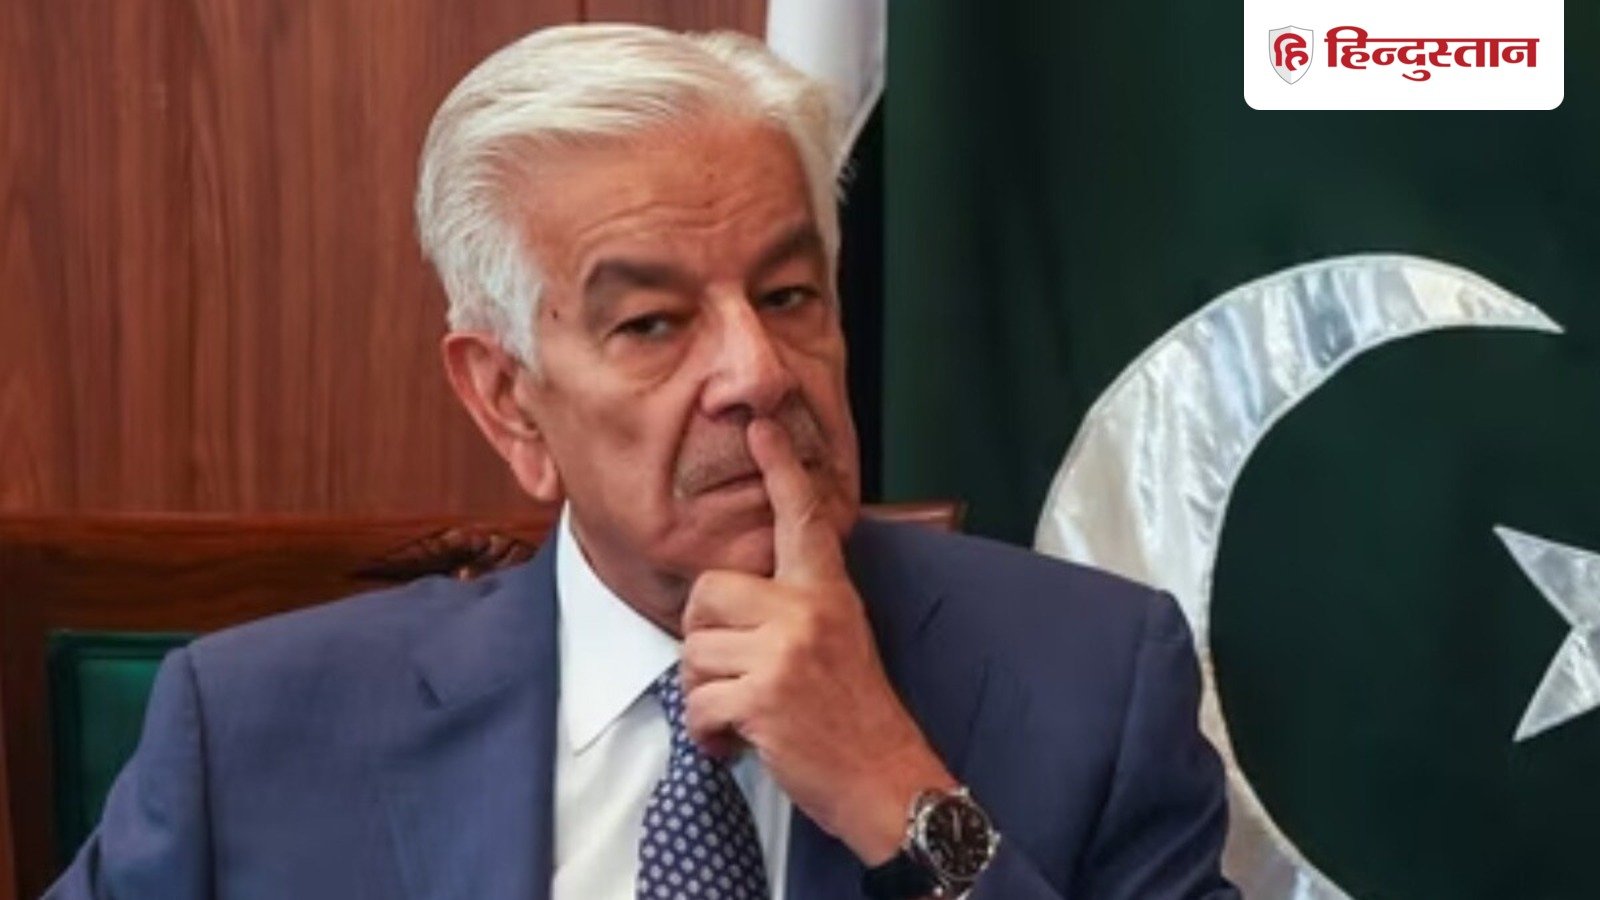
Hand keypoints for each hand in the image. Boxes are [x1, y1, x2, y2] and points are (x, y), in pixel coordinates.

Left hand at [680, 418, 955, 864]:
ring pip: (694, 654)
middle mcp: (807, 611)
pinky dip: (709, 736)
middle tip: (736, 675)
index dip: (780, 469)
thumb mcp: (842, 639)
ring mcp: (785, 653)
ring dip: (707, 696)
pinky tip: (740, 744)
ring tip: (746, 714)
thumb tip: (739, 597)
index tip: (760, 427)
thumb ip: (800, 606)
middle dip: (704, 641)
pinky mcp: (764, 698)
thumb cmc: (858, 715)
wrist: (889, 781)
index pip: (803, 519)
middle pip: (707, 594)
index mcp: (828, 592)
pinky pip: (697, 704)